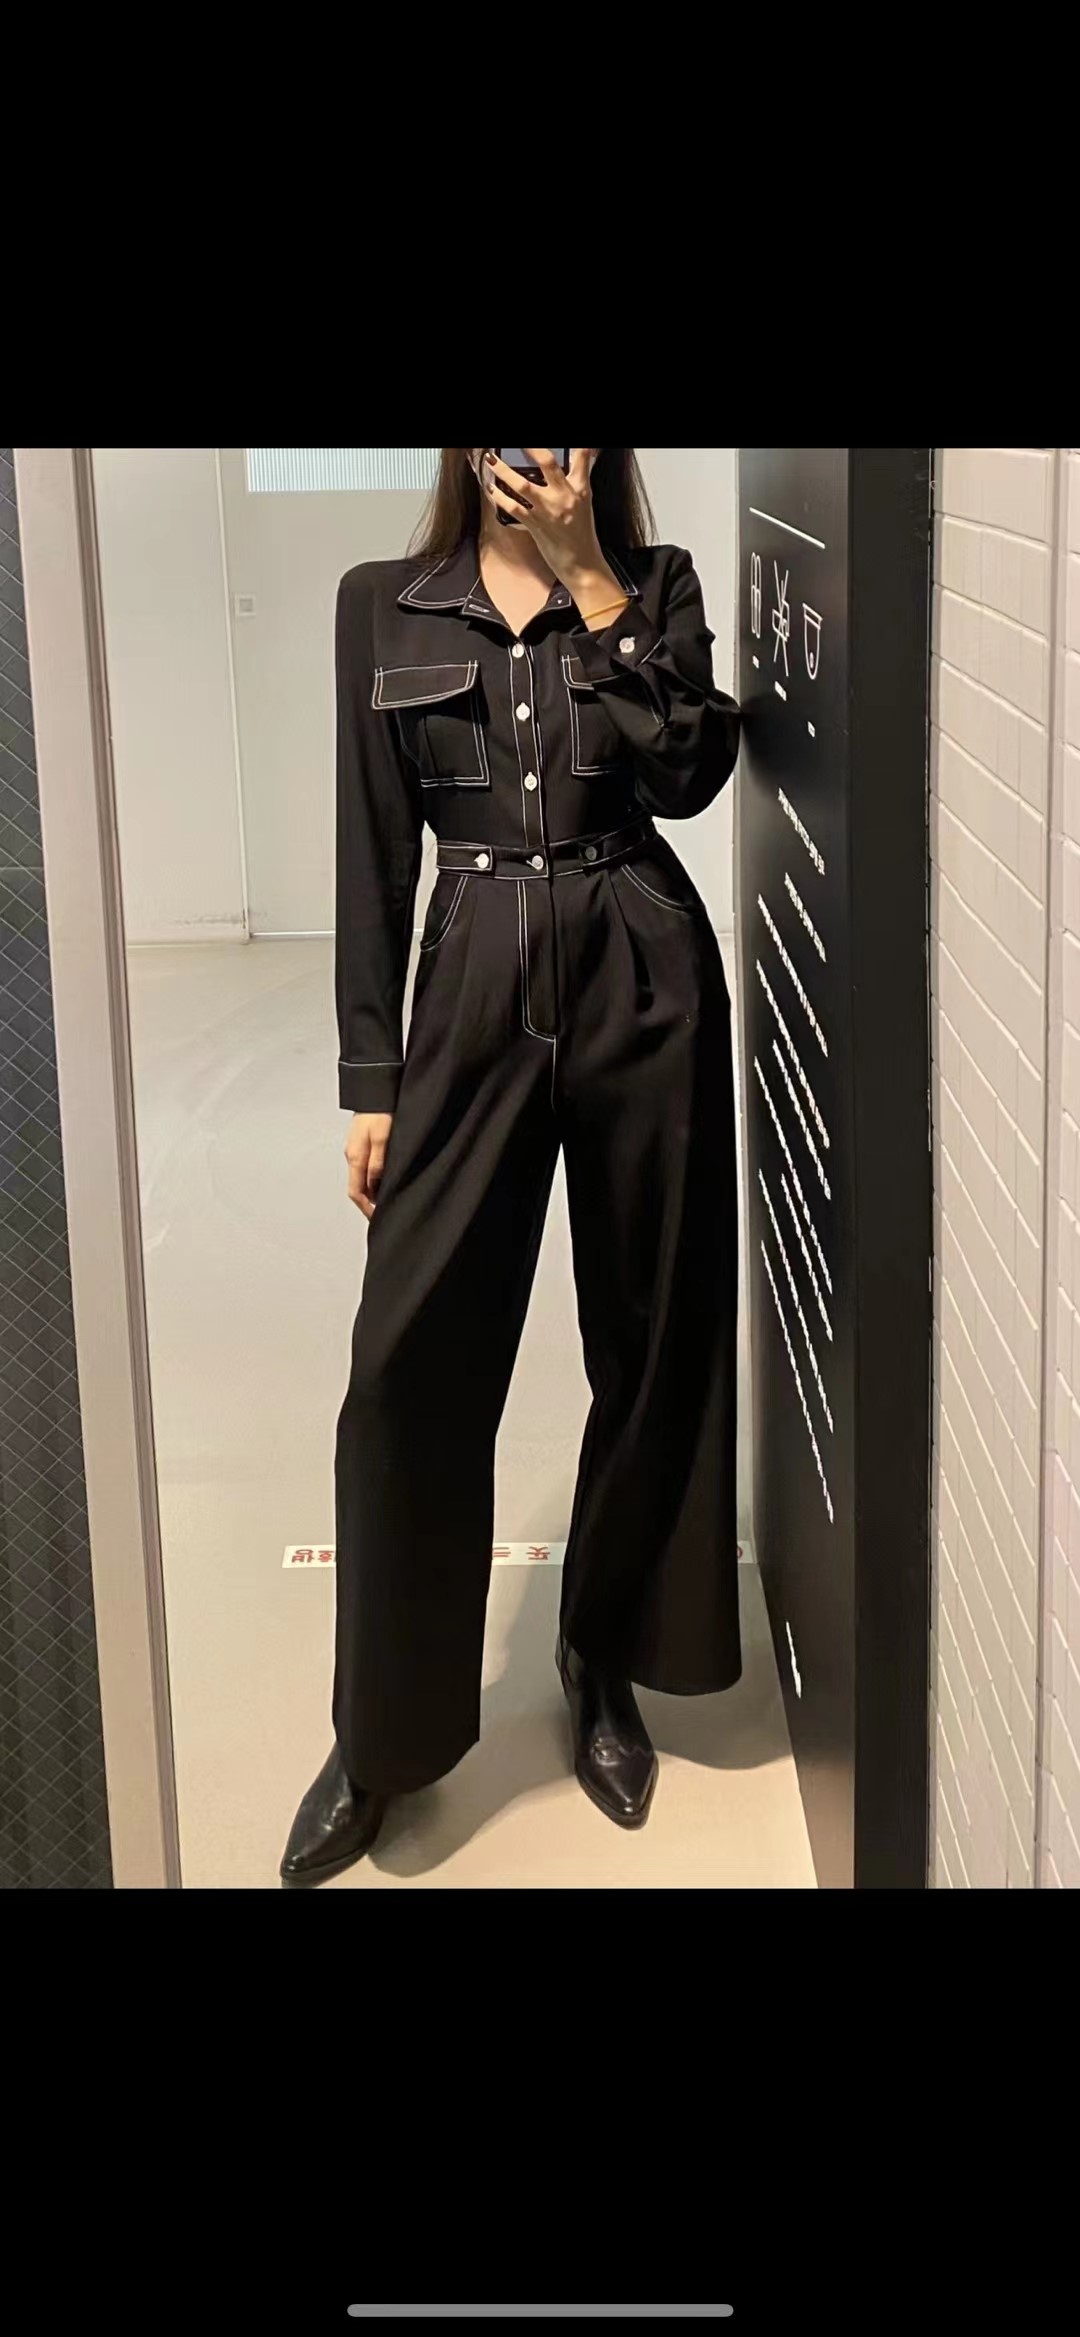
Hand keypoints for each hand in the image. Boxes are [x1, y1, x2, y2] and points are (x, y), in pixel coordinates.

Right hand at [345, 1112, 392, 1219]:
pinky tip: (383, 1179)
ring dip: (371, 1191)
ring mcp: (355, 1149)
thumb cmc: (381, 1112)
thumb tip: (374, 1186)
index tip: (377, 1219)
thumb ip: (378, 1164)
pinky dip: (372, 1178)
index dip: (366, 1209)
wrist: (376, 1091)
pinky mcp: (361, 1143)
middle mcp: (352, 1155)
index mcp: (356, 1157)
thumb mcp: (383, 1139)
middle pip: (357, 1187)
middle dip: (368, 1203)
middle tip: (382, 1213)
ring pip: (360, 1178)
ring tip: (386, 1199)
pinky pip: (364, 1167)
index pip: (356, 1192)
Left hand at [482, 447, 619, 606]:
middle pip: (547, 463)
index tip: (564, 440)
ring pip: (523, 485)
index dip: (575, 446)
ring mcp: (548, 510)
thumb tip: (574, 464)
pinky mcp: (536, 525)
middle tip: (518, 442)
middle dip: (530, 449)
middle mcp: (564, 496)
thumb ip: (577, 481)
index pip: (581, 457)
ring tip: (490, 460)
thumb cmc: (581, 536)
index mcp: (580, 489)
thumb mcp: (584, 503)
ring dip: (503, 471)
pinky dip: (500, 498)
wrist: (581, 564)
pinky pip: (513, 508)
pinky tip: (491, 489)